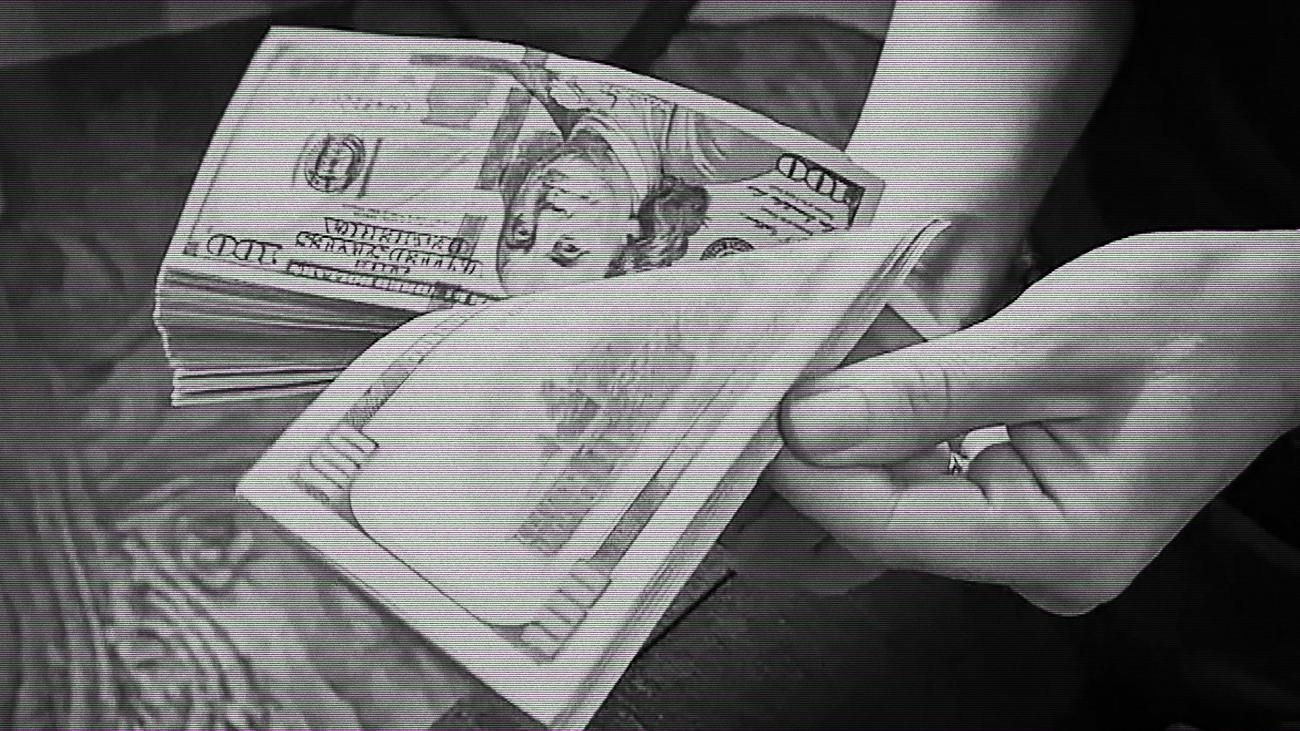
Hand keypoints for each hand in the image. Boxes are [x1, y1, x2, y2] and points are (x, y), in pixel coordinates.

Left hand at [768, 231, 1299, 613]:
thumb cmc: (1197, 319)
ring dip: (855, 442)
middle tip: (770, 382)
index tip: (754, 410)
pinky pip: (937, 487)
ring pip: (905, 503)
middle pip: (887, 520)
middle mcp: (1047, 565)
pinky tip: (870, 393)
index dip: (805, 470)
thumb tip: (808, 427)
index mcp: (1060, 541)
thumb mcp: (1049, 342)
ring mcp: (1038, 546)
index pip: (885, 525)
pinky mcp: (1030, 514)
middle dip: (822, 453)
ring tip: (815, 376)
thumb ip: (924, 392)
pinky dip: (896, 439)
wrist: (1279, 319)